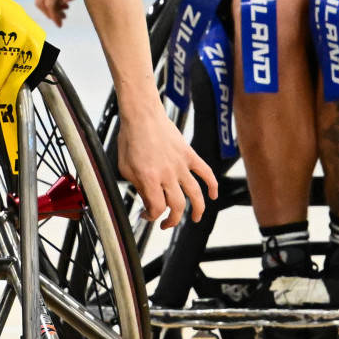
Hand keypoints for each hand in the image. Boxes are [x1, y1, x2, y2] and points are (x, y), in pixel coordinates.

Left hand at [115, 105, 215, 229]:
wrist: (142, 115)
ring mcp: (180, 164)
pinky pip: (205, 172)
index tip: (148, 215)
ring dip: (198, 209)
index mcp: (149, 177)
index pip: (157, 207)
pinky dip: (212, 185)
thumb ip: (137, 186)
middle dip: (173, 220)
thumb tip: (147, 200)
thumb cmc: (130, 138)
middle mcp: (167, 173)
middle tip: (167, 223)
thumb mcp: (125, 167)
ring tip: (195, 218)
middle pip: (177, 205)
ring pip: (195, 194)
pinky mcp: (189, 155)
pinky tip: (213, 195)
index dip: (152, 216)